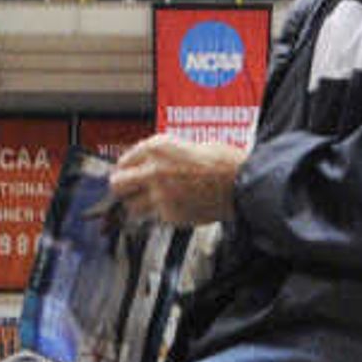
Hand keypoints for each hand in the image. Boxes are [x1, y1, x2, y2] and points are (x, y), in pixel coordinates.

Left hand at [108, 131, 245, 229]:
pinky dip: (164, 212)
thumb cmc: (223, 161)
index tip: (127, 172)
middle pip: (117, 185)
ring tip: (154, 199)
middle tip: (127, 189)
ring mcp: (160, 196)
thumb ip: (162, 156)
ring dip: (140, 202)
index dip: (126, 167)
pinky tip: (181, 203)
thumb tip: (145, 166)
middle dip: (121, 187)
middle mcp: (153, 170)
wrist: (244, 182)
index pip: (124, 160)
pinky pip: (158, 216)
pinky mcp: (171, 215)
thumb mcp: (187, 145)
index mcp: (157, 147)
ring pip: (133, 206)